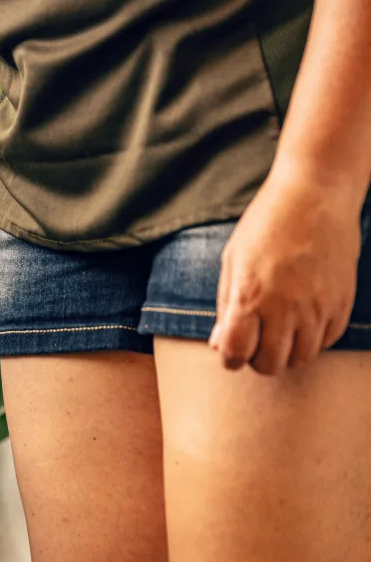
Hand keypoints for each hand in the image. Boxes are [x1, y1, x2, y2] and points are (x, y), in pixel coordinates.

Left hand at [210, 165, 360, 374]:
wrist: (315, 197)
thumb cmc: (266, 225)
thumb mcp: (233, 259)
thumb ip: (226, 305)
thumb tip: (218, 344)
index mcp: (251, 295)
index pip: (236, 353)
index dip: (230, 357)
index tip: (231, 348)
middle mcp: (286, 307)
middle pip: (270, 364)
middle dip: (257, 359)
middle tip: (254, 341)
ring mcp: (318, 308)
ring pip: (301, 358)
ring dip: (286, 352)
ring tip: (278, 331)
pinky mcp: (342, 304)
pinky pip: (326, 342)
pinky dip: (311, 340)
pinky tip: (301, 320)